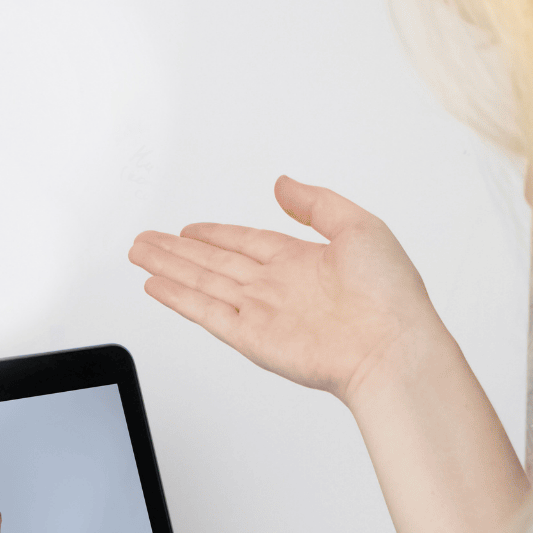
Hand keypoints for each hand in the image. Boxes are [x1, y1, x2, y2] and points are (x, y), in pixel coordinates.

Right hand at [128, 176, 446, 405]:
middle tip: (146, 239)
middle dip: (177, 250)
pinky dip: (178, 299)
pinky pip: (206, 312)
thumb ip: (315, 204)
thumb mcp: (360, 227)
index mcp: (303, 261)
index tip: (189, 229)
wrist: (392, 347)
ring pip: (202, 283)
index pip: (245, 242)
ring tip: (139, 254)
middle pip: (213, 263)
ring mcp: (261, 312)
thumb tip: (282, 184)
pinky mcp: (251, 337)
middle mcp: (277, 287)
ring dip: (168, 268)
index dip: (215, 234)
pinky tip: (156, 286)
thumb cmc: (391, 295)